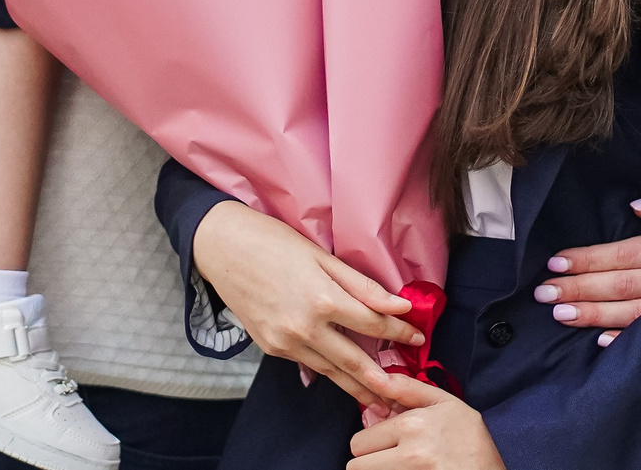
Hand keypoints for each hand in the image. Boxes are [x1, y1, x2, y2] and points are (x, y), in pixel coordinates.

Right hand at [190, 202, 426, 407]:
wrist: (222, 249)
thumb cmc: (274, 242)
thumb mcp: (322, 256)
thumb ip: (361, 285)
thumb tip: (398, 305)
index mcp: (323, 299)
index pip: (373, 324)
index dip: (399, 333)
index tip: (418, 338)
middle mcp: (304, 328)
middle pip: (354, 361)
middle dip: (381, 380)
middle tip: (404, 392)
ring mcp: (285, 342)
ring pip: (330, 371)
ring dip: (356, 387)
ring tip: (379, 398)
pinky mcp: (271, 348)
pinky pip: (307, 363)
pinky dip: (327, 372)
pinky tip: (342, 379)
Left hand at [347, 374, 504, 469]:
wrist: (499, 465)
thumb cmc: (470, 436)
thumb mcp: (444, 402)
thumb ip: (404, 388)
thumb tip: (373, 375)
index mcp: (412, 426)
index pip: (359, 442)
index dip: (372, 443)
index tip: (388, 443)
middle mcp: (411, 455)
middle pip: (357, 465)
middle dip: (371, 461)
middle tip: (392, 457)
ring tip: (403, 466)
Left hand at [537, 189, 640, 345]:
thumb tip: (636, 206)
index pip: (626, 253)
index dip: (590, 258)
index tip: (556, 261)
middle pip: (622, 284)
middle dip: (580, 287)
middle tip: (544, 293)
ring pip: (633, 312)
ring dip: (594, 313)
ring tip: (561, 314)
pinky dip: (629, 341)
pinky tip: (601, 342)